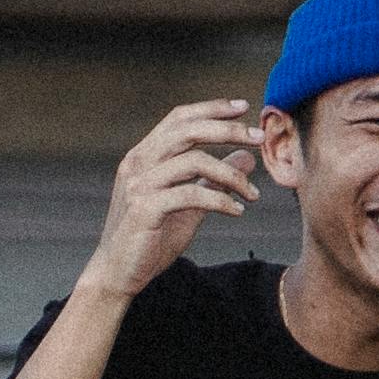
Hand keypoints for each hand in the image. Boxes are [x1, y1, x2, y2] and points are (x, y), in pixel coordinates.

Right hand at [87, 100, 265, 297]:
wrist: (118, 271)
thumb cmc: (152, 236)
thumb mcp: (190, 204)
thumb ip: (214, 178)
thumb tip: (247, 157)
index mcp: (145, 155)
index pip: (179, 119)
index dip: (211, 109)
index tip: (244, 107)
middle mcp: (139, 163)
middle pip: (188, 131)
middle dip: (228, 130)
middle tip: (260, 139)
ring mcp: (139, 185)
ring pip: (193, 161)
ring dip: (232, 176)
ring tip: (254, 195)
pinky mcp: (145, 209)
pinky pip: (191, 194)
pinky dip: (220, 200)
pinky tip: (237, 211)